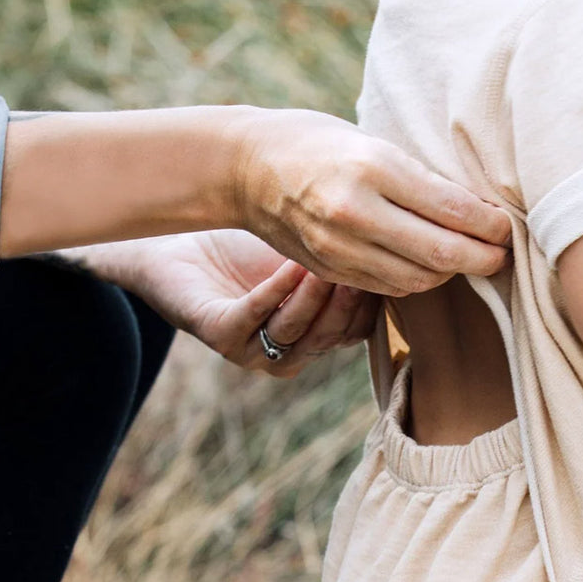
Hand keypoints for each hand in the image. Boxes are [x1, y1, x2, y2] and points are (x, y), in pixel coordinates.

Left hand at [72, 230, 378, 375]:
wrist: (175, 245)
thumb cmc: (246, 242)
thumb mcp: (306, 248)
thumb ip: (347, 252)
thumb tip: (407, 227)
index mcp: (316, 337)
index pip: (358, 328)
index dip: (375, 301)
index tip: (393, 263)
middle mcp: (291, 353)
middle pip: (332, 334)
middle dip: (351, 299)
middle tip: (370, 262)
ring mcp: (256, 352)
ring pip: (298, 330)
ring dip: (316, 296)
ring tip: (331, 260)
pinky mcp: (220, 337)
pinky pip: (254, 318)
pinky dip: (275, 291)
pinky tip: (293, 263)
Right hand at [233, 111, 511, 297]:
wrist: (246, 167)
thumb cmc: (319, 142)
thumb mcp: (372, 140)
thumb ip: (419, 178)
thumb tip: (478, 208)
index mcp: (373, 166)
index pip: (452, 209)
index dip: (490, 225)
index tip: (507, 226)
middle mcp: (356, 210)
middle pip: (442, 254)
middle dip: (482, 258)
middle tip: (502, 253)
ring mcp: (340, 246)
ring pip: (419, 279)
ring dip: (452, 273)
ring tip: (470, 258)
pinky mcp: (332, 270)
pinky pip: (391, 287)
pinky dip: (419, 279)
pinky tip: (431, 265)